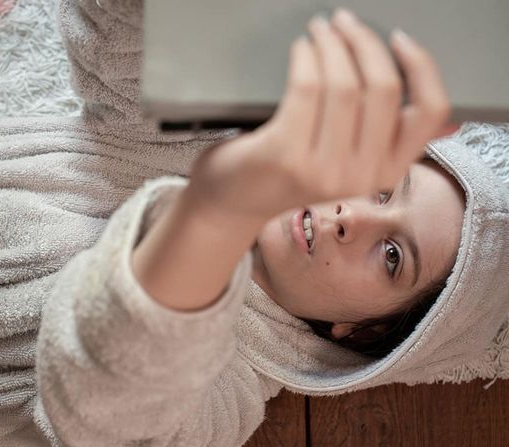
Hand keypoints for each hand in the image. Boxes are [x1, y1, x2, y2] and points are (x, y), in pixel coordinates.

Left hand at [187, 8, 450, 223]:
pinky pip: (307, 87)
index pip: (430, 113)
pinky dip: (304, 57)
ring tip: (318, 29)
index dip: (421, 66)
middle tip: (344, 22)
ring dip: (330, 43)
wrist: (240, 201)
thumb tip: (424, 88)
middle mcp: (361, 177)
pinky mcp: (286, 155)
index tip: (398, 38)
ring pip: (343, 84)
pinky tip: (299, 49)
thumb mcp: (347, 160)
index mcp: (387, 173)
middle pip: (383, 88)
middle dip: (364, 42)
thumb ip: (381, 134)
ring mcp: (323, 170)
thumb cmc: (293, 170)